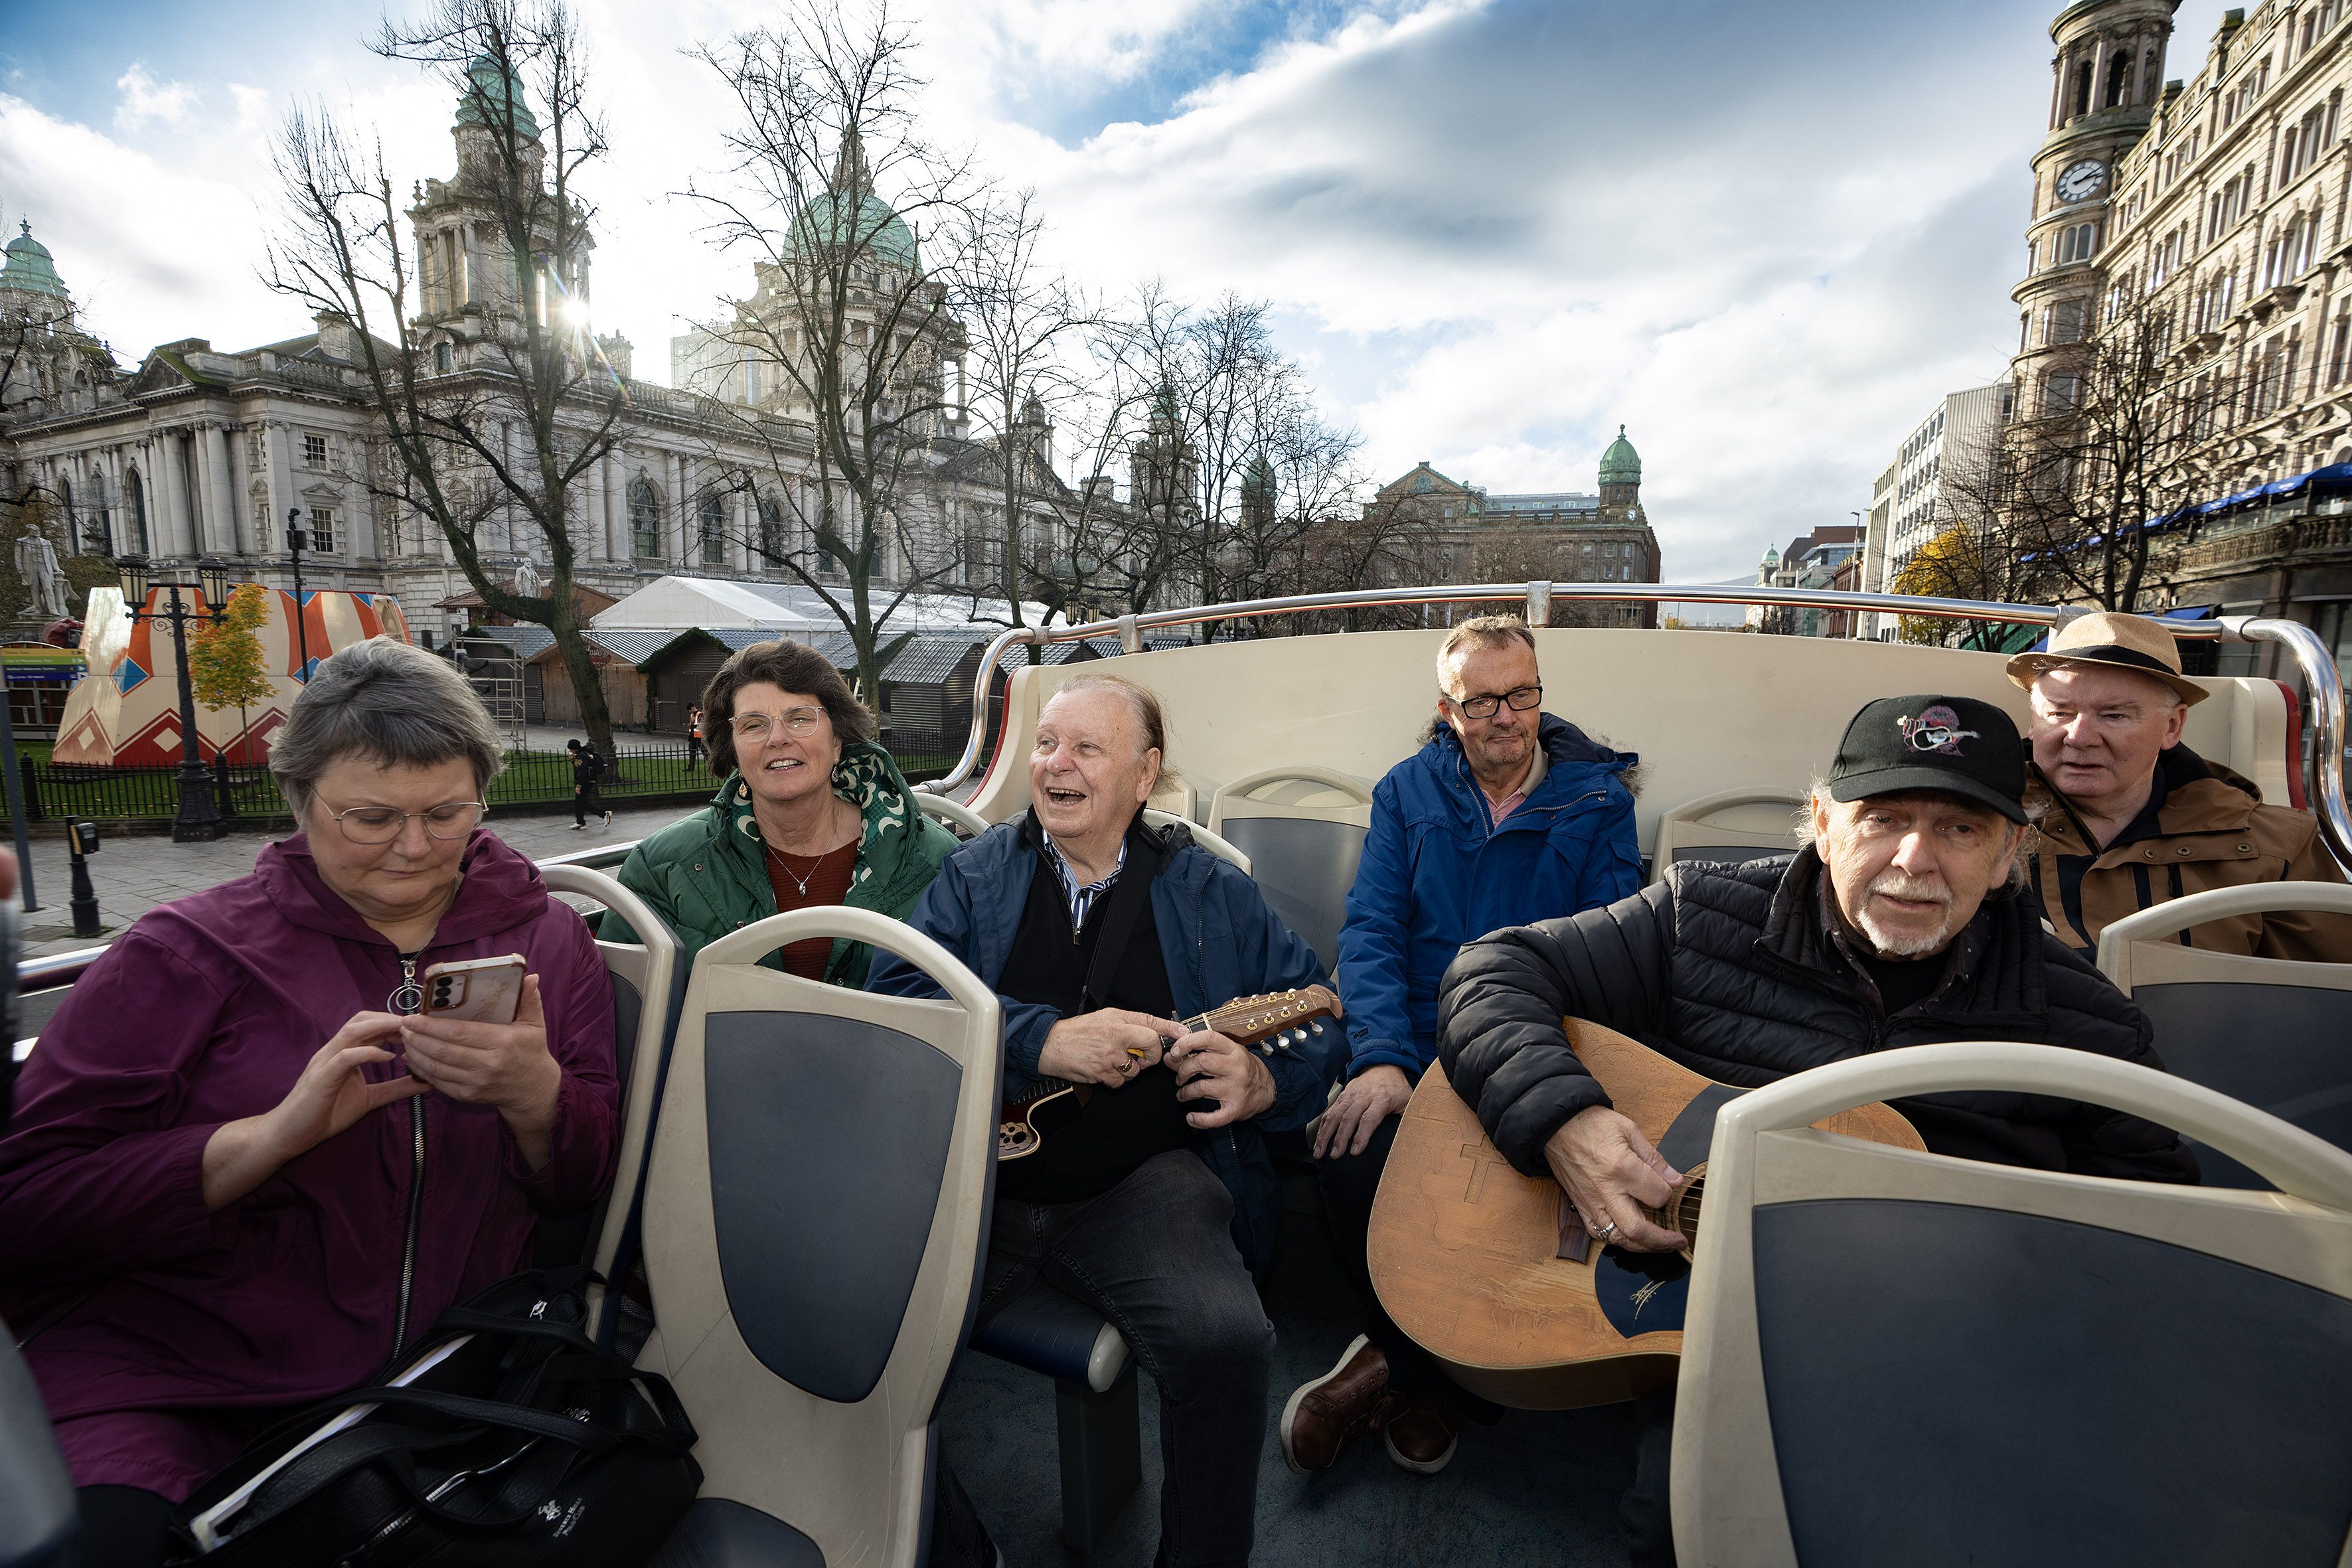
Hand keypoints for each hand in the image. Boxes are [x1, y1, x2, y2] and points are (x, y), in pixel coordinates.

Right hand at [261, 1011, 428, 1159]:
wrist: (290, 1134)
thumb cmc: (326, 1114)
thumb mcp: (370, 1099)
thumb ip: (396, 1089)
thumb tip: (427, 1082)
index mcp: (344, 1052)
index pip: (369, 1025)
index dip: (394, 1022)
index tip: (420, 1027)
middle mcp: (334, 1051)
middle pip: (361, 1019)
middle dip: (390, 1018)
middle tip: (418, 1025)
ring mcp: (326, 1061)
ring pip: (352, 1031)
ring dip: (381, 1027)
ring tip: (406, 1032)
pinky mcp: (321, 1077)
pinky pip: (345, 1057)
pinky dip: (368, 1053)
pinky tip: (388, 1057)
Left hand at [400, 976, 563, 1165]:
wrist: (534, 1090)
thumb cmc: (532, 1051)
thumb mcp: (535, 1024)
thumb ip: (530, 999)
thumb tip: (530, 976)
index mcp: (503, 1042)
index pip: (460, 1032)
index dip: (432, 1025)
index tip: (413, 1017)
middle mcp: (488, 1064)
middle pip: (443, 1050)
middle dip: (418, 1037)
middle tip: (403, 1025)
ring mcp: (476, 1082)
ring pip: (437, 1067)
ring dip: (416, 1053)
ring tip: (404, 1039)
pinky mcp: (468, 1095)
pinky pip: (438, 1082)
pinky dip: (421, 1071)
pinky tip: (412, 1059)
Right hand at [1038, 1009, 1183, 1087]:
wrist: (1052, 1045)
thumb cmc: (1079, 1031)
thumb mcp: (1106, 1017)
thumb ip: (1132, 1021)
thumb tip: (1155, 1028)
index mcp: (1117, 1022)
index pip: (1151, 1024)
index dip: (1170, 1029)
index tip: (1182, 1034)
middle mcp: (1115, 1037)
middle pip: (1150, 1047)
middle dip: (1151, 1056)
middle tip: (1142, 1056)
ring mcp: (1108, 1057)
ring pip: (1135, 1070)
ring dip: (1129, 1069)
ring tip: (1114, 1060)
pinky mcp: (1100, 1073)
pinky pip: (1120, 1082)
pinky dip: (1116, 1079)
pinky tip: (1105, 1069)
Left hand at [1169, 1030, 1276, 1128]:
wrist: (1267, 1089)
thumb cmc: (1242, 1068)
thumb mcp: (1225, 1055)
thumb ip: (1197, 1053)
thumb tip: (1170, 1057)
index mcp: (1234, 1050)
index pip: (1208, 1038)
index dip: (1187, 1042)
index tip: (1175, 1051)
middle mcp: (1236, 1068)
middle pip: (1201, 1062)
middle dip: (1183, 1070)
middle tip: (1180, 1077)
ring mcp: (1236, 1089)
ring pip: (1201, 1088)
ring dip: (1185, 1092)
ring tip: (1183, 1094)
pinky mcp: (1235, 1109)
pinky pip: (1212, 1117)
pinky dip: (1198, 1119)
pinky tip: (1191, 1117)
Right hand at [1314, 1063, 1412, 1158]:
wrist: (1384, 1066)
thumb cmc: (1397, 1088)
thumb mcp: (1408, 1102)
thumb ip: (1406, 1119)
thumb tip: (1407, 1140)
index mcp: (1382, 1098)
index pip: (1369, 1119)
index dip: (1361, 1136)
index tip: (1355, 1151)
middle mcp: (1363, 1095)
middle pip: (1348, 1118)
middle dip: (1340, 1138)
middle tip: (1335, 1155)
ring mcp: (1350, 1094)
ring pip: (1335, 1114)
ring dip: (1326, 1134)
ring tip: (1319, 1151)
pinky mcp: (1342, 1095)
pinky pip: (1330, 1111)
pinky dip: (1322, 1126)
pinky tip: (1319, 1138)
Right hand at [1543, 1105, 1685, 1252]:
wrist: (1555, 1125)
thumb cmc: (1590, 1124)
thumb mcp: (1628, 1130)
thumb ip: (1654, 1158)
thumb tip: (1674, 1179)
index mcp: (1622, 1168)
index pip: (1658, 1195)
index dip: (1670, 1193)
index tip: (1671, 1187)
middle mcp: (1606, 1191)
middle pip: (1638, 1230)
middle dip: (1662, 1240)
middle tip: (1678, 1240)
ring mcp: (1591, 1202)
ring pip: (1618, 1238)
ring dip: (1642, 1246)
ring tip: (1659, 1244)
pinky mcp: (1580, 1206)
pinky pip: (1597, 1234)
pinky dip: (1616, 1240)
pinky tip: (1628, 1238)